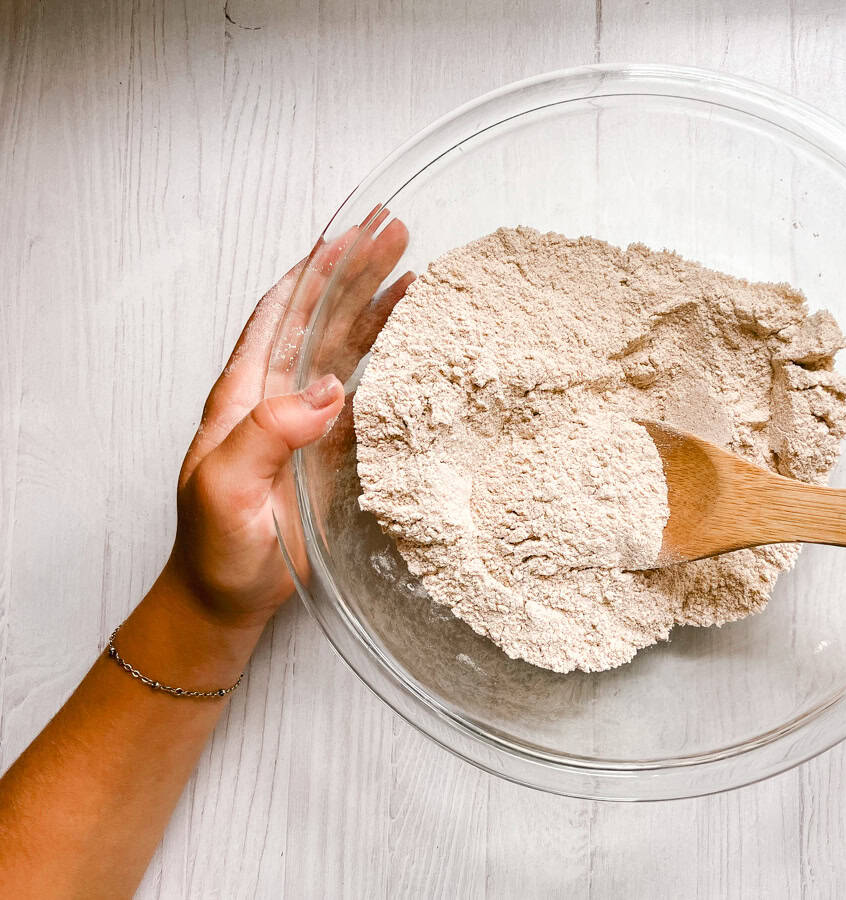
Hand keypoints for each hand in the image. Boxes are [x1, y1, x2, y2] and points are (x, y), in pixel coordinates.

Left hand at [167, 209, 412, 629]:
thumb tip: (327, 390)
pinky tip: (413, 337)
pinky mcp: (334, 448)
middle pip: (320, 317)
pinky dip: (391, 358)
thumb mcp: (225, 489)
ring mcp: (308, 420)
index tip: (347, 237)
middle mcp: (276, 395)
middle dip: (354, 271)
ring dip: (376, 305)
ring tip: (413, 266)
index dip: (313, 273)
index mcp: (243, 395)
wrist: (226, 598)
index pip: (280, 315)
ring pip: (345, 346)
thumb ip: (267, 435)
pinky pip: (367, 391)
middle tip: (394, 231)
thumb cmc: (215, 547)